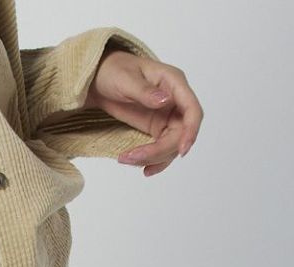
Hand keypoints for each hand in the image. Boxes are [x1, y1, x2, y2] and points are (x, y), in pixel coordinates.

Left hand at [86, 49, 203, 175]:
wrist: (101, 79)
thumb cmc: (114, 71)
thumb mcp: (126, 79)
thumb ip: (145, 91)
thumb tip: (165, 100)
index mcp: (174, 83)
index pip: (192, 110)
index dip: (191, 131)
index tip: (181, 150)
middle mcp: (175, 101)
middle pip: (181, 134)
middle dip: (160, 150)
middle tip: (135, 157)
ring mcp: (167, 116)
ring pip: (171, 145)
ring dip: (152, 158)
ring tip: (126, 159)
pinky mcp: (157, 128)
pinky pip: (162, 149)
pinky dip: (153, 161)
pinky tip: (143, 169)